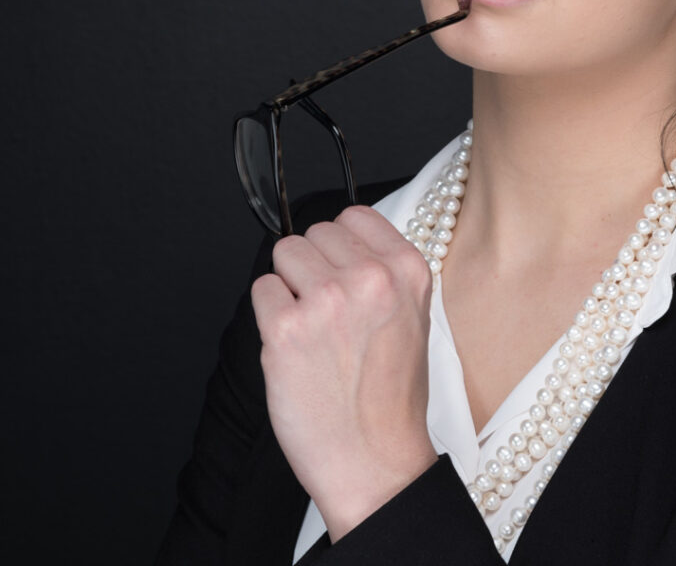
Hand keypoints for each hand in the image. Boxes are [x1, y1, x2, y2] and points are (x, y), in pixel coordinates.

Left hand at [251, 205, 436, 539]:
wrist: (375, 460)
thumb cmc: (390, 396)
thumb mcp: (413, 316)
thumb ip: (383, 272)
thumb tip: (339, 242)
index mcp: (407, 270)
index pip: (355, 216)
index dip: (340, 243)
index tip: (339, 266)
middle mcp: (370, 278)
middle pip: (315, 233)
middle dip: (313, 265)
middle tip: (326, 310)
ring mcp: (326, 301)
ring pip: (285, 253)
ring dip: (289, 285)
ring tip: (310, 327)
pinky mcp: (286, 330)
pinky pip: (262, 290)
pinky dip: (270, 315)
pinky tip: (293, 346)